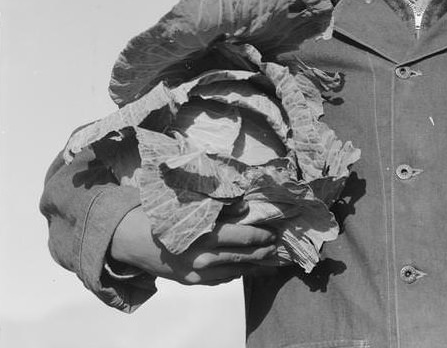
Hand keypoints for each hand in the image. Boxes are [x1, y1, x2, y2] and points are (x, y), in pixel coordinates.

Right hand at [109, 205, 285, 284]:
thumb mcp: (191, 205)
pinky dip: (234, 275)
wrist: (131, 238)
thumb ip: (220, 208)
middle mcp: (203, 255)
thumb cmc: (163, 214)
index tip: (273, 233)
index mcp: (205, 233)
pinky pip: (218, 280)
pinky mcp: (190, 280)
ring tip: (269, 264)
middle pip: (242, 256)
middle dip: (262, 253)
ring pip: (233, 271)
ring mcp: (196, 271)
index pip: (243, 236)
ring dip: (253, 268)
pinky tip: (243, 270)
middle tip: (276, 249)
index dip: (261, 235)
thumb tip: (246, 207)